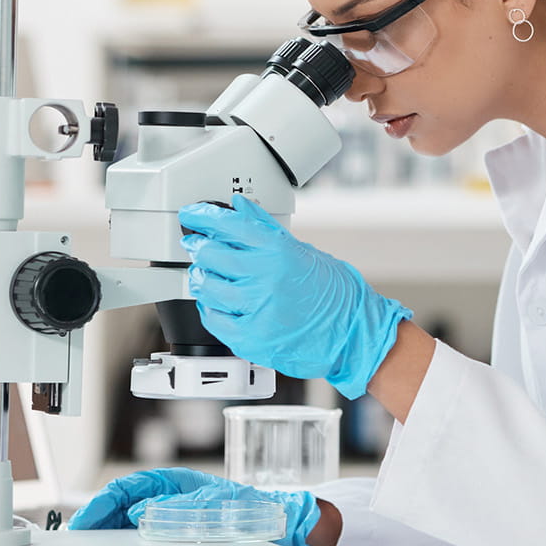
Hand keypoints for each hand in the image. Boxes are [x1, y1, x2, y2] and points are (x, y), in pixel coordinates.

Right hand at [67, 467, 326, 545]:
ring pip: (130, 524)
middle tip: (81, 541)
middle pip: (123, 506)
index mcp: (172, 481)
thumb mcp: (211, 507)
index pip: (127, 488)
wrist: (275, 527)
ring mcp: (170, 514)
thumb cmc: (246, 510)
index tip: (85, 521)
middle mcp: (167, 495)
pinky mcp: (177, 534)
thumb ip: (174, 509)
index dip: (102, 504)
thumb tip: (140, 514)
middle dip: (100, 523)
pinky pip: (145, 541)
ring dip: (113, 539)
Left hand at [177, 195, 411, 399]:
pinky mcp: (251, 338)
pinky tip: (215, 303)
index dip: (202, 217)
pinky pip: (214, 320)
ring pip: (208, 288)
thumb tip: (240, 208)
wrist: (352, 333)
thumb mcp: (301, 250)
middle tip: (196, 245)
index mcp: (278, 250)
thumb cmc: (333, 294)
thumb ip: (265, 230)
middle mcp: (265, 277)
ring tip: (206, 276)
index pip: (228, 225)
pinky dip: (209, 308)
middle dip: (198, 247)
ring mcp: (256, 308)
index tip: (193, 215)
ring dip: (202, 279)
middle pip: (211, 254)